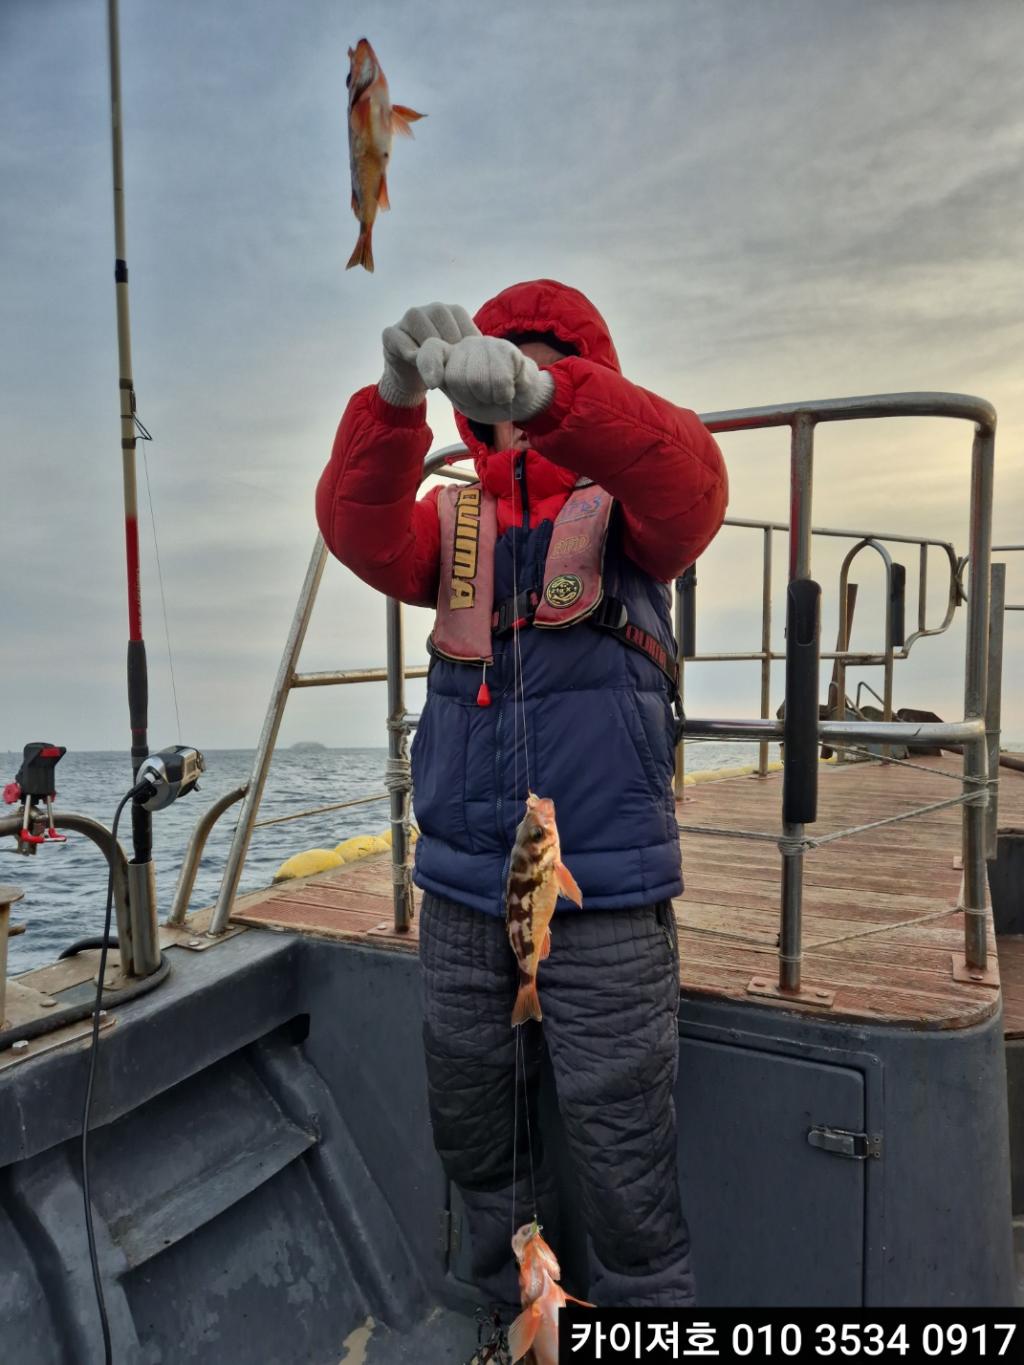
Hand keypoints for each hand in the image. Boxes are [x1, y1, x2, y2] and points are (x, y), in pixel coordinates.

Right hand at [378, 304, 479, 406]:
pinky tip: (415, 363)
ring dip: (427, 344)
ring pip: (417, 320)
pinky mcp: (390, 333)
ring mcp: (407, 319)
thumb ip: (475, 352)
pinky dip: (407, 350)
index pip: (459, 314)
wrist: (416, 380)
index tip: (466, 361)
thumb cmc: (444, 368)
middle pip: (439, 314)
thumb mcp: (462, 359)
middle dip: (446, 341)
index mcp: (449, 312)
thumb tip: (494, 352)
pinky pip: (398, 337)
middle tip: (450, 364)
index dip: (463, 338)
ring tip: (434, 365)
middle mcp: (428, 310)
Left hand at [416, 334, 554, 424]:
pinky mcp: (506, 348)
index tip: (433, 383)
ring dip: (488, 396)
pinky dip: (504, 394)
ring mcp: (486, 344)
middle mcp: (465, 345)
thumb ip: (448, 386)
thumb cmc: (486, 399)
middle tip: (480, 395)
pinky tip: (508, 388)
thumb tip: (435, 377)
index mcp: (448, 357)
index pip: (431, 351)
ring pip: (476, 380)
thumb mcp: (462, 399)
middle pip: (454, 377)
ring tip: (494, 392)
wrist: (519, 398)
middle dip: (468, 397)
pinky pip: (499, 380)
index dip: (429, 366)